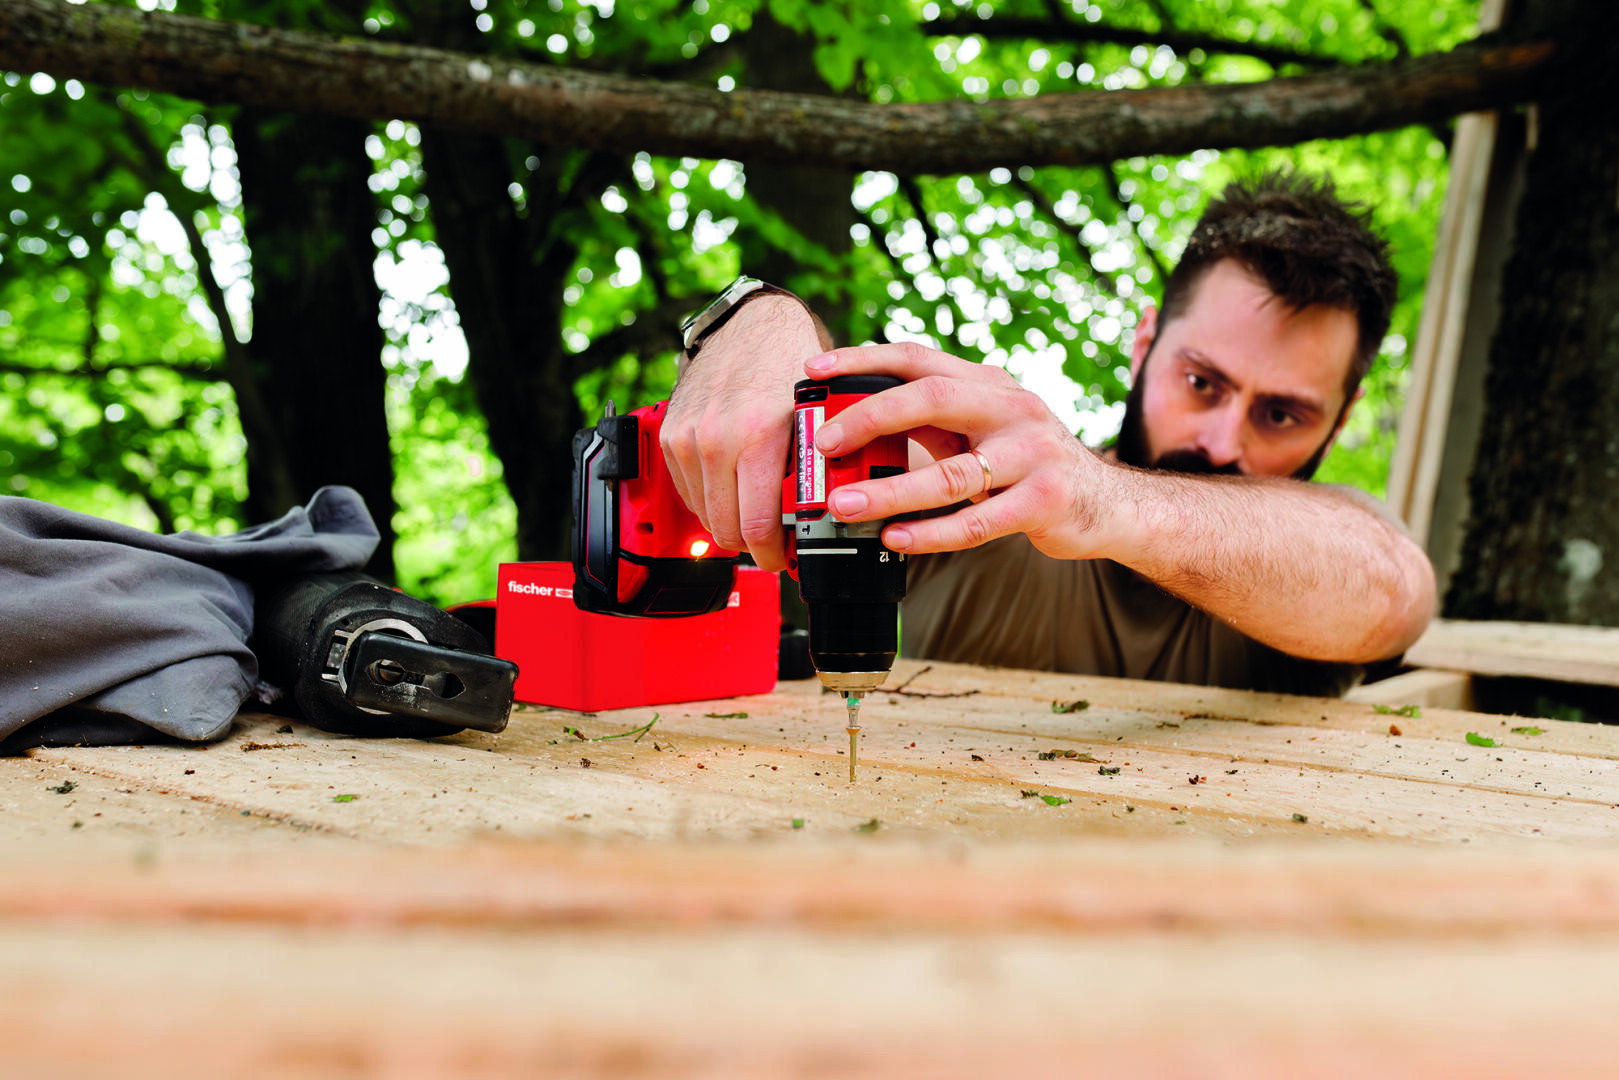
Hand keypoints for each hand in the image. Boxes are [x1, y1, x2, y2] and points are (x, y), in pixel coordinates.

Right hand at [660, 295, 828, 571]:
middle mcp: (716, 440)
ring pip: (704, 516)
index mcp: (758, 437)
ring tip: (755, 515)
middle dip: (751, 545)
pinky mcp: (670, 437)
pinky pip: (688, 492)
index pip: (756, 526)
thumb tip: (820, 522)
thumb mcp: (815, 419)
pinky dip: (711, 500)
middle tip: (772, 545)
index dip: (771, 555)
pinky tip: (733, 490)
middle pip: (726, 529)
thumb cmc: (788, 366)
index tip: (782, 560)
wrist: (751, 326)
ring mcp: (688, 439)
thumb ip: (812, 470)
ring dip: (730, 523)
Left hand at [804, 343, 1124, 559]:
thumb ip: (931, 423)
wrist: (1108, 504)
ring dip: (890, 490)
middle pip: (933, 399)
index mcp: (990, 384)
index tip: (816, 370)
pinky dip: (932, 532)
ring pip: (950, 474)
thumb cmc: (1029, 466)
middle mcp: (1013, 409)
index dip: (865, 359)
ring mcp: (1033, 454)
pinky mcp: (1044, 502)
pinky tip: (895, 539)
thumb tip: (852, 426)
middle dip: (871, 417)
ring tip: (845, 503)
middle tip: (824, 443)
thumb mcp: (984, 430)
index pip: (920, 358)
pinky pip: (977, 521)